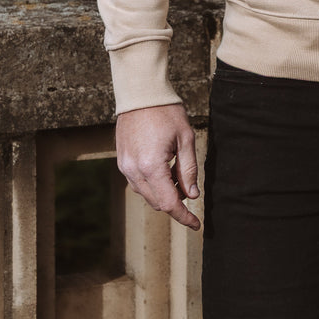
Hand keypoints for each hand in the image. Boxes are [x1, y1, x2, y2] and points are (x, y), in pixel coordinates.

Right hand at [116, 103, 201, 229]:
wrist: (141, 94)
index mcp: (152, 166)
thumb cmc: (167, 112)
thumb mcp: (186, 139)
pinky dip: (153, 185)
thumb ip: (188, 169)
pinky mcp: (121, 162)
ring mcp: (124, 167)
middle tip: (191, 193)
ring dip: (164, 194)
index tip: (196, 224)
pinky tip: (165, 172)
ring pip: (146, 194)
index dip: (184, 216)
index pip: (169, 202)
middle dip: (175, 204)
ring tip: (180, 177)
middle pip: (157, 202)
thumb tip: (192, 195)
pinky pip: (138, 183)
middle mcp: (134, 171)